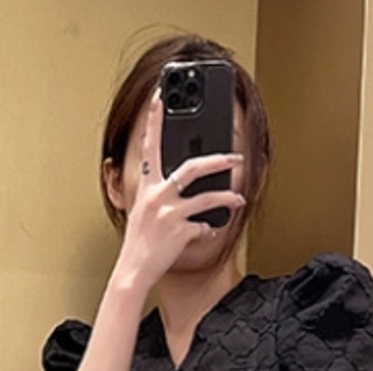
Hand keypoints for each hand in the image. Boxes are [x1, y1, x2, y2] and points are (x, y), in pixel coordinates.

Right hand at [114, 91, 245, 291]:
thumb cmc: (138, 243)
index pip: (151, 146)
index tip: (160, 97)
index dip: (155, 120)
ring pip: (205, 197)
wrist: (133, 271)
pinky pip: (203, 226)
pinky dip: (209, 229)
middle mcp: (157, 197)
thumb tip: (181, 186)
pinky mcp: (179, 232)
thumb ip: (158, 194)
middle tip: (234, 156)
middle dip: (217, 160)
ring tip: (238, 197)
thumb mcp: (142, 212)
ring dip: (227, 196)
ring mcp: (169, 214)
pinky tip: (210, 230)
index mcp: (147, 188)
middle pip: (191, 168)